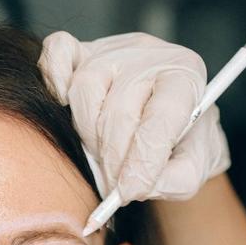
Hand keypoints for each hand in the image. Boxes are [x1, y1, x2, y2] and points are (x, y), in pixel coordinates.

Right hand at [37, 31, 230, 203]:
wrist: (167, 121)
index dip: (142, 162)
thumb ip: (172, 180)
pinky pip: (58, 55)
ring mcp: (111, 52)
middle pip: (118, 111)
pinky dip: (54, 80)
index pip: (161, 119)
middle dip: (113, 159)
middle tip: (113, 187)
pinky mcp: (80, 53)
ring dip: (88, 135)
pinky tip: (64, 107)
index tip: (130, 192)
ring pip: (85, 90)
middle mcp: (148, 57)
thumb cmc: (178, 146)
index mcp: (184, 79)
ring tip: (100, 156)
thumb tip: (133, 186)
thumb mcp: (191, 170)